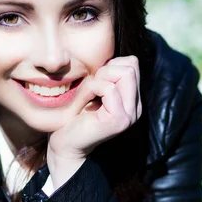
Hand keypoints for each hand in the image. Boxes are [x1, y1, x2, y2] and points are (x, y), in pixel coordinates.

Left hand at [45, 55, 141, 190]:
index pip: (132, 63)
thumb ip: (106, 75)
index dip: (110, 65)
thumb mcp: (93, 89)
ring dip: (99, 79)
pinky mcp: (119, 120)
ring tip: (88, 95)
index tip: (94, 81)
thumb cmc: (73, 116)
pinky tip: (84, 102)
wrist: (65, 145)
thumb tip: (111, 56)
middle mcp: (136, 107)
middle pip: (131, 65)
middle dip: (105, 69)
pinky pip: (109, 88)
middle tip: (90, 87)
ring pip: (124, 73)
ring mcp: (130, 115)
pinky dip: (92, 89)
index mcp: (132, 99)